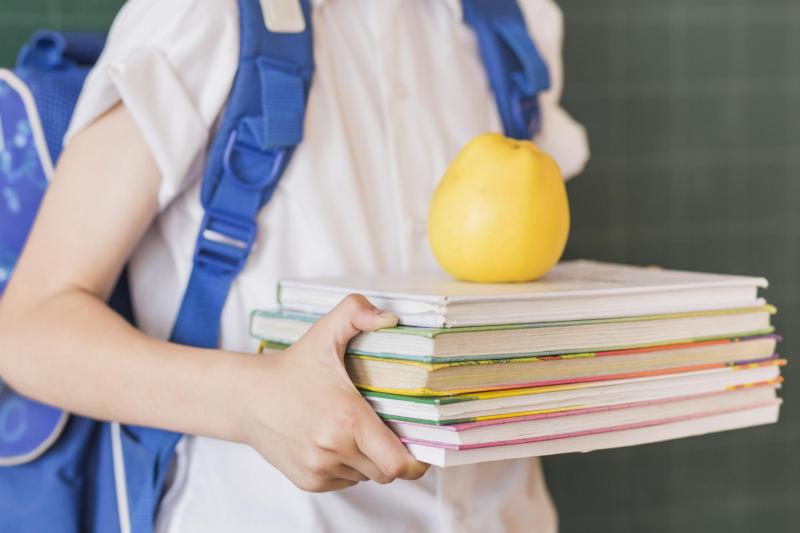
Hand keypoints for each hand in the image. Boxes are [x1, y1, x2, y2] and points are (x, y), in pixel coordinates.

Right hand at [238, 294, 429, 491]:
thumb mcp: (325, 332)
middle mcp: (333, 449)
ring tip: (354, 429)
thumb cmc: (292, 367)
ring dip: (369, 459)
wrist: (246, 398)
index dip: (417, 461)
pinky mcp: (308, 481)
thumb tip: (391, 318)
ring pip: (366, 476)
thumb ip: (358, 312)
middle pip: (386, 472)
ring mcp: (319, 469)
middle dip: (393, 455)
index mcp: (347, 418)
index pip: (398, 463)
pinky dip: (348, 465)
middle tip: (388, 429)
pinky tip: (336, 440)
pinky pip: (346, 480)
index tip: (423, 447)